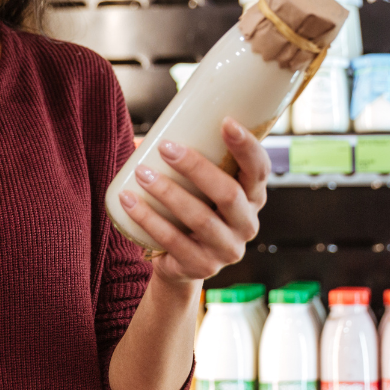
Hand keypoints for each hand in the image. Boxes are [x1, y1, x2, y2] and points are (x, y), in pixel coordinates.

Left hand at [119, 118, 270, 284]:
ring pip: (200, 219)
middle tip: (166, 148)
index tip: (226, 122)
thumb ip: (189, 160)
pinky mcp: (202, 267)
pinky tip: (129, 201)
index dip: (247, 147)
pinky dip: (148, 218)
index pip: (259, 170)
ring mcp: (227, 250)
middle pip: (229, 194)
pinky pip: (173, 241)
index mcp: (253, 198)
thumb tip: (146, 133)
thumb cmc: (191, 210)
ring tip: (142, 173)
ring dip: (168, 192)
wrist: (180, 263)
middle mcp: (246, 225)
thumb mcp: (201, 188)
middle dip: (196, 167)